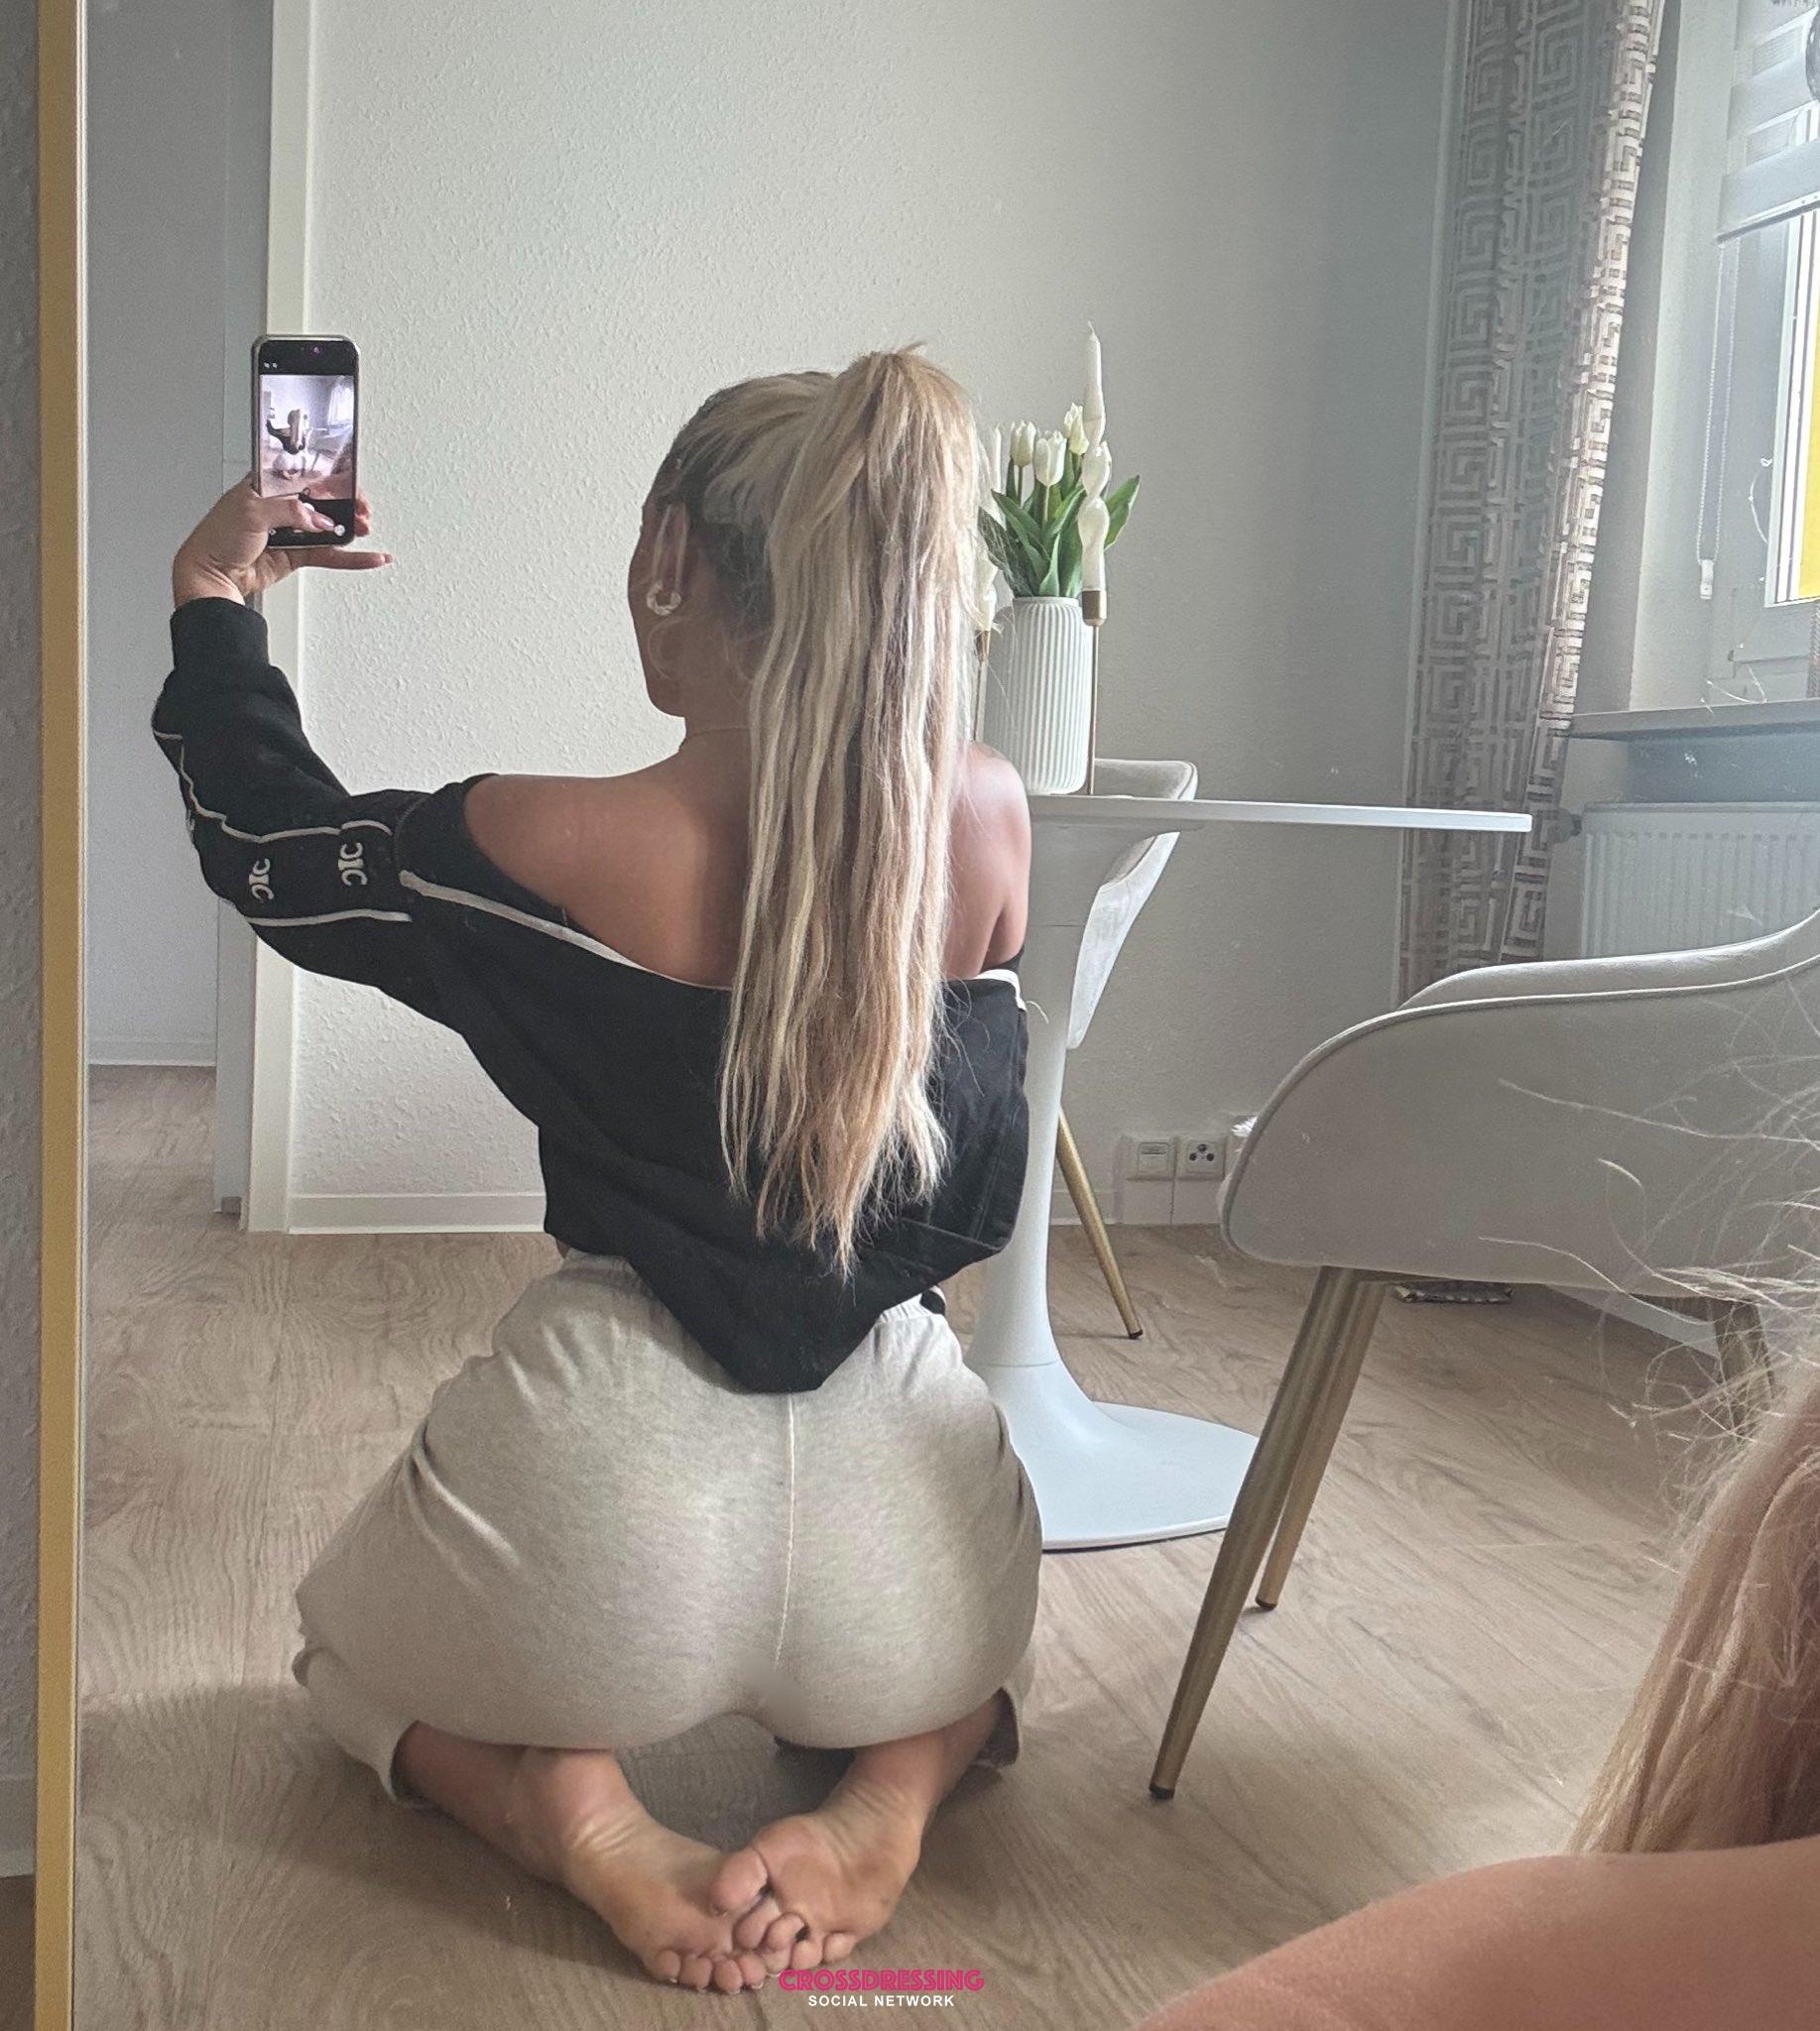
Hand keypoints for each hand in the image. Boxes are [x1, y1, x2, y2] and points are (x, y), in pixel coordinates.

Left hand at [172, 480, 391, 606]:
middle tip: (362, 509)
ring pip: (330, 526)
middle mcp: (281, 505)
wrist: (212, 574)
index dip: (330, 478)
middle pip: (324, 500)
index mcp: (268, 485)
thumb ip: (290, 511)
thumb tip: (319, 518)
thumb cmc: (217, 538)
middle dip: (347, 502)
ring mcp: (291, 530)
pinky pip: (329, 553)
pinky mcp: (297, 553)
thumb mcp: (252, 512)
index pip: (306, 475)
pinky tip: (367, 557)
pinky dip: (350, 557)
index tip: (349, 484)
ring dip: (351, 526)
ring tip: (365, 527)